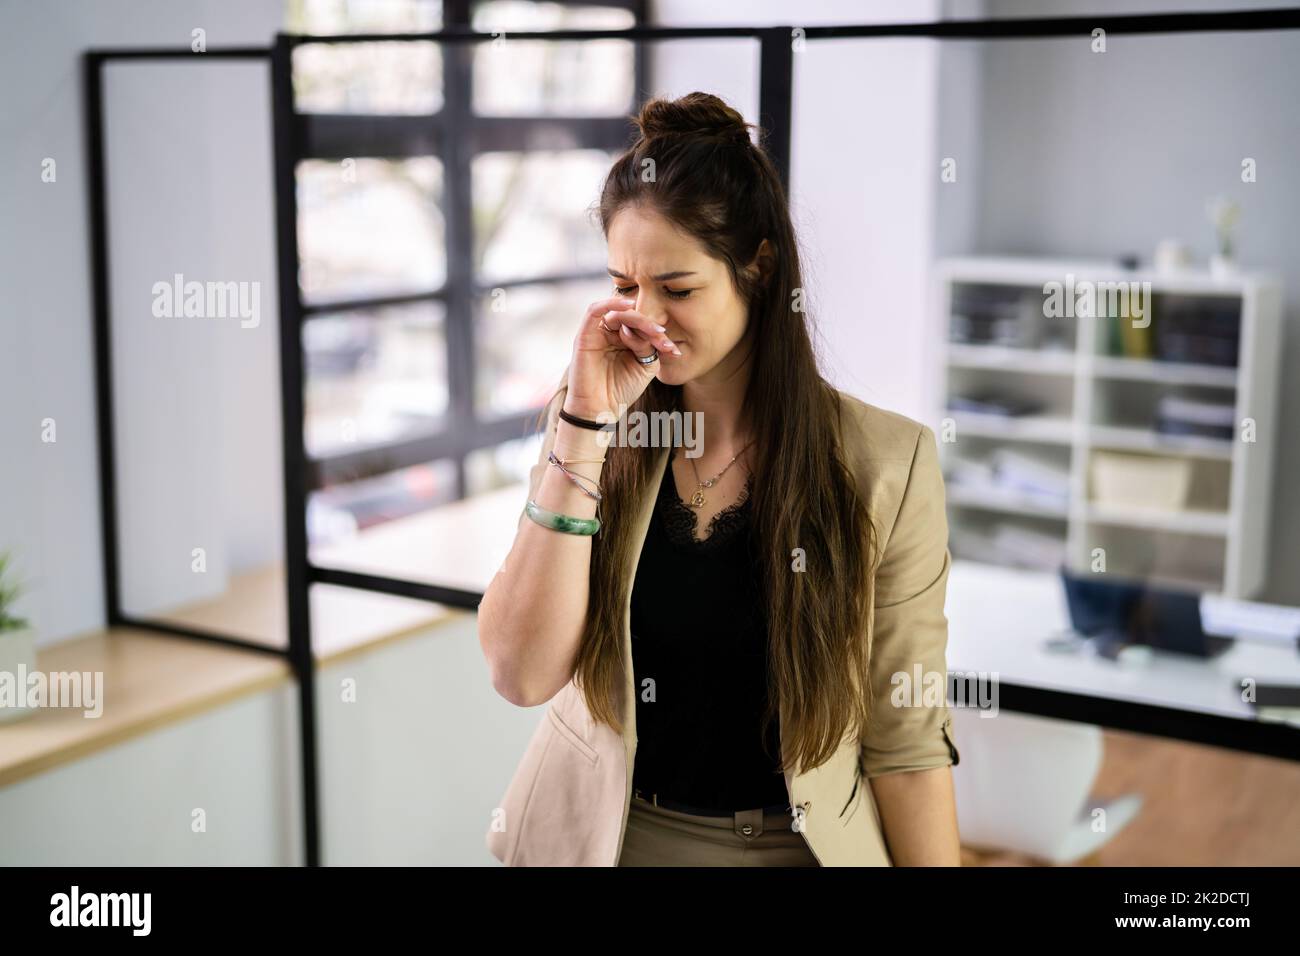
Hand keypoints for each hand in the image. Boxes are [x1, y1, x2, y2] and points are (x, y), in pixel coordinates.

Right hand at [564, 295, 680, 418]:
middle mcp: (609, 334)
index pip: (641, 327)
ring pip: (617, 313)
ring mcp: (596, 333)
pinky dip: (611, 303)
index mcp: (623, 341)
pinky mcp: (585, 334)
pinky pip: (595, 310)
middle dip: (650, 326)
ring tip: (653, 330)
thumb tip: (646, 330)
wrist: (599, 410)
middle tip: (663, 336)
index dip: (657, 334)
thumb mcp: (644, 367)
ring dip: (638, 318)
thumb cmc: (620, 391)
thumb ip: (648, 347)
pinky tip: (630, 306)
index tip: (673, 349)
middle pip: (630, 318)